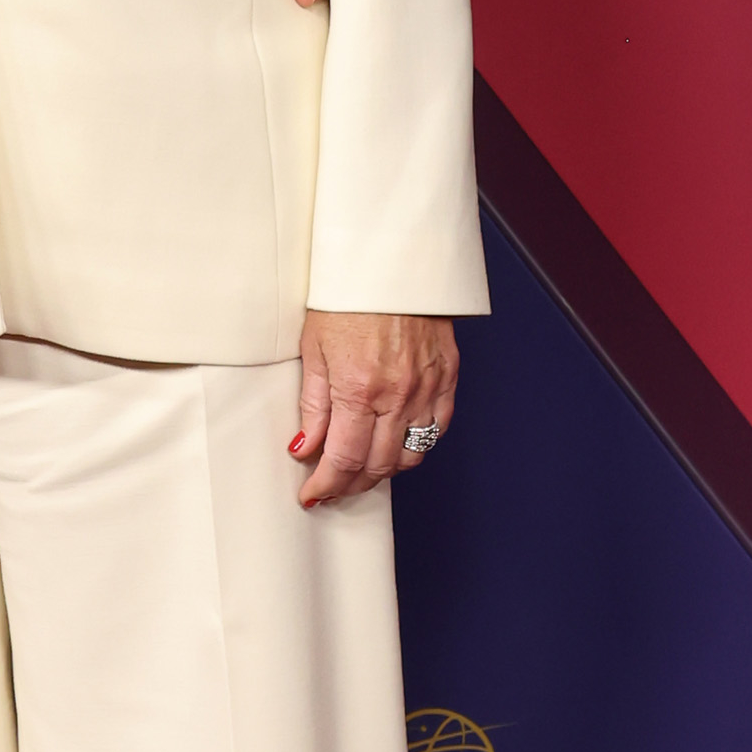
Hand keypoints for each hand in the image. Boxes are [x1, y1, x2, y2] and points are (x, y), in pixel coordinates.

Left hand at [291, 311, 456, 506]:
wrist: (391, 259)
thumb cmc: (347, 295)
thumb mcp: (314, 348)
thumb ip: (313, 405)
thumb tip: (305, 448)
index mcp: (358, 388)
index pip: (344, 458)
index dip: (327, 484)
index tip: (313, 492)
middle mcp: (397, 394)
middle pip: (378, 465)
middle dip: (352, 483)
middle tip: (333, 484)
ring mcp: (427, 387)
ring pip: (410, 454)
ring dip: (384, 470)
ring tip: (362, 467)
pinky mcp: (447, 377)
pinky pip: (437, 428)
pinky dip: (416, 445)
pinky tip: (396, 443)